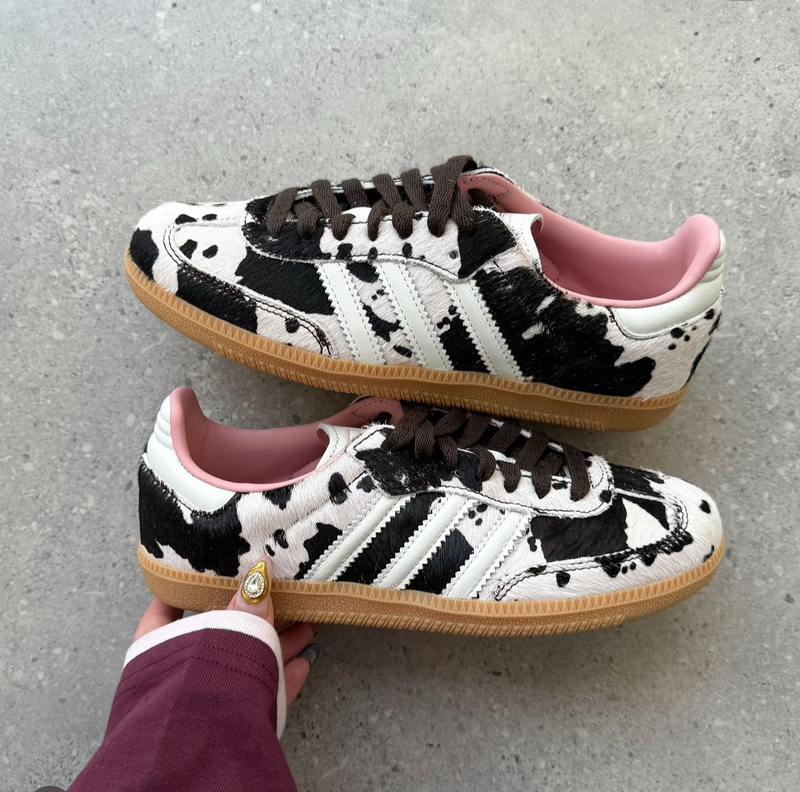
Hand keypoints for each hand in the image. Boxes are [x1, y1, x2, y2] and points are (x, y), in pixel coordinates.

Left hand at [133, 555, 318, 704]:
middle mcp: (181, 672)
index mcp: (160, 646)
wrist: (203, 754)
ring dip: (278, 643)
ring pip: (246, 662)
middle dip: (255, 614)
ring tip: (308, 623)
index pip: (166, 608)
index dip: (189, 587)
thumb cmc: (200, 684)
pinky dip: (283, 676)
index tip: (215, 567)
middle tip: (281, 593)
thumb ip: (247, 606)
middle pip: (220, 633)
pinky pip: (262, 692)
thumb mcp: (227, 632)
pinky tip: (306, 661)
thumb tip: (262, 570)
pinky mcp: (234, 720)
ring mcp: (208, 697)